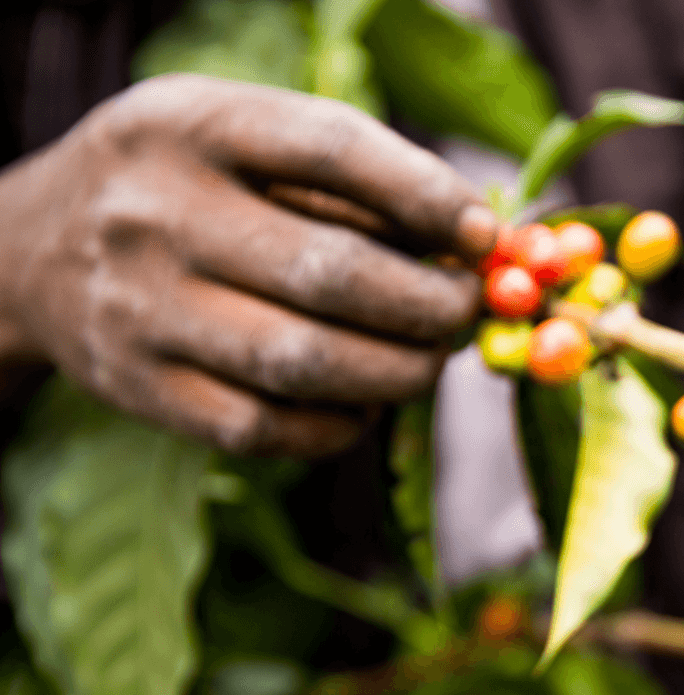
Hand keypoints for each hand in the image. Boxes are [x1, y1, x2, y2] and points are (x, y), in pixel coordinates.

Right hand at [0, 74, 496, 455]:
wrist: (30, 246)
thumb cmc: (183, 185)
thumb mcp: (241, 138)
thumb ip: (349, 181)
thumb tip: (475, 245)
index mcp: (194, 126)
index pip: (332, 150)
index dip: (428, 197)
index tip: (486, 237)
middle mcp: (157, 213)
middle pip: (330, 273)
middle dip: (428, 305)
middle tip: (465, 312)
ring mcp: (141, 307)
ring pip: (303, 362)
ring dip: (397, 372)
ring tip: (427, 360)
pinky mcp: (141, 387)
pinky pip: (264, 427)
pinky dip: (338, 426)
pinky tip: (364, 404)